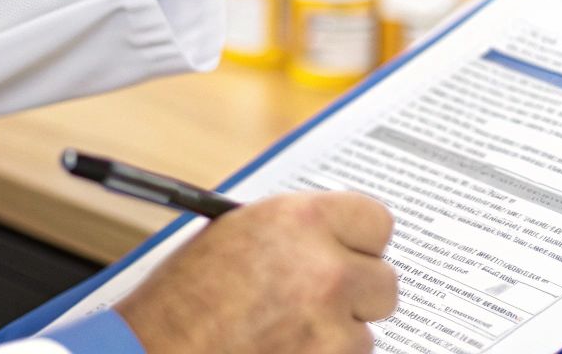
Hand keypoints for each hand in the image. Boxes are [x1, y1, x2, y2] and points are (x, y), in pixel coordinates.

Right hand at [115, 191, 398, 353]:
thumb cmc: (178, 303)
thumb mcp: (234, 237)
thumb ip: (295, 232)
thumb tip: (337, 237)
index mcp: (299, 221)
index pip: (377, 221)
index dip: (360, 243)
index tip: (351, 254)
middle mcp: (323, 269)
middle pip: (384, 281)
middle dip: (356, 296)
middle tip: (317, 304)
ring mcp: (328, 326)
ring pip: (365, 331)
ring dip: (335, 338)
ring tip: (281, 336)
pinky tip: (280, 353)